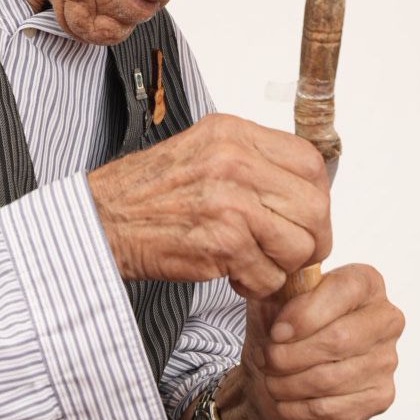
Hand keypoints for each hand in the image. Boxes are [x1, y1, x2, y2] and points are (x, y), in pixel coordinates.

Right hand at [87, 113, 330, 298]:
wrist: (101, 220)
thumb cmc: (147, 193)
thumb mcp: (201, 150)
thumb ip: (250, 161)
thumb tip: (300, 188)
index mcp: (233, 134)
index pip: (311, 163)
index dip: (318, 196)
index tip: (305, 217)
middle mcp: (234, 162)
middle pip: (315, 207)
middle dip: (311, 239)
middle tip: (291, 253)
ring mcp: (230, 203)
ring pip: (298, 246)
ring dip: (281, 266)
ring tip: (253, 262)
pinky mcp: (222, 243)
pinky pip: (269, 275)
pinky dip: (256, 285)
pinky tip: (232, 274)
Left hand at [237, 264, 404, 419]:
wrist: (283, 371)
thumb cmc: (282, 328)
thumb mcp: (272, 298)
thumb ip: (278, 287)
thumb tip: (282, 300)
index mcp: (365, 282)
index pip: (342, 292)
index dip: (304, 315)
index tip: (276, 333)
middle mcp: (386, 318)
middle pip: (339, 340)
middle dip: (290, 355)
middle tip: (267, 360)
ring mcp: (388, 360)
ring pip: (331, 378)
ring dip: (288, 384)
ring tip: (271, 380)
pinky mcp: (381, 396)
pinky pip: (334, 409)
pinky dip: (299, 408)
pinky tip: (286, 401)